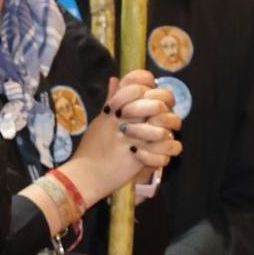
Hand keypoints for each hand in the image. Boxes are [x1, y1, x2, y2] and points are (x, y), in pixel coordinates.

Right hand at [66, 71, 181, 205]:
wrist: (85, 175)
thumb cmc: (90, 148)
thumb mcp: (99, 121)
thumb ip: (110, 100)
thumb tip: (115, 79)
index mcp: (115, 109)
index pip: (139, 85)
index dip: (149, 84)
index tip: (150, 92)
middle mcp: (125, 120)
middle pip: (157, 103)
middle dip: (165, 107)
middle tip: (162, 114)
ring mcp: (133, 139)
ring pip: (166, 128)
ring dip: (168, 131)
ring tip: (163, 135)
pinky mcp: (139, 158)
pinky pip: (165, 152)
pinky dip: (166, 153)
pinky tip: (161, 153)